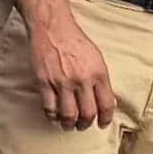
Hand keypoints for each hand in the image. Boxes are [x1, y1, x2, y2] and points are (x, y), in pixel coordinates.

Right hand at [25, 6, 125, 131]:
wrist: (52, 27)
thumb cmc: (74, 40)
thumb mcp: (97, 58)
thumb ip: (100, 79)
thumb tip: (103, 99)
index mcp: (98, 74)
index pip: (107, 105)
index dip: (105, 119)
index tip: (101, 124)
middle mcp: (82, 80)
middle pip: (88, 114)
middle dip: (85, 124)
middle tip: (82, 126)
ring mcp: (63, 82)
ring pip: (68, 115)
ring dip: (69, 124)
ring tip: (68, 124)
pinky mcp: (45, 82)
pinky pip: (49, 107)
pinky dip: (52, 116)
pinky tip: (53, 115)